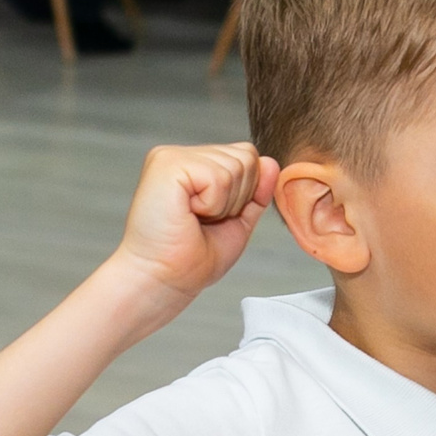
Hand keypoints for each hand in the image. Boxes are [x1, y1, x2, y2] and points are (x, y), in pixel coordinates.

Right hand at [108, 143, 279, 321]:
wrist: (164, 280)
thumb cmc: (191, 259)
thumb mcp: (237, 222)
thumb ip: (255, 192)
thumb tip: (271, 162)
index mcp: (194, 164)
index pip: (247, 155)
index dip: (245, 194)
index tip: (213, 219)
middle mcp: (181, 154)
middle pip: (247, 156)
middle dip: (237, 198)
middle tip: (203, 220)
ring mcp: (172, 156)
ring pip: (236, 166)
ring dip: (223, 204)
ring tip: (194, 218)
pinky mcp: (168, 163)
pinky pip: (219, 177)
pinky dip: (212, 205)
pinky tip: (187, 214)